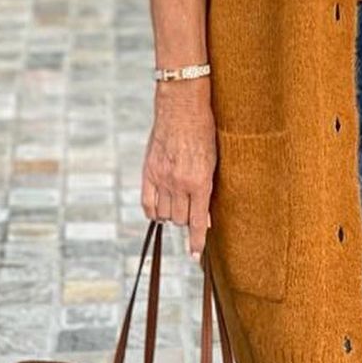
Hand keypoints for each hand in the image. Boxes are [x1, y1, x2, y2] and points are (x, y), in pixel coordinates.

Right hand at [143, 83, 215, 259]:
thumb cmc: (205, 132)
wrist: (182, 107)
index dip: (197, 242)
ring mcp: (161, 178)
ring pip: (164, 214)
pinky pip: (147, 203)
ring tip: (178, 206)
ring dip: (171, 216)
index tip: (195, 255)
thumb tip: (205, 217)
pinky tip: (159, 211)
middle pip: (179, 220)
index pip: (197, 222)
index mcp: (200, 182)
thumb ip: (207, 190)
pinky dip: (153, 211)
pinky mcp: (148, 172)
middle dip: (186, 221)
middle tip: (191, 213)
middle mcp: (179, 184)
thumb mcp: (214, 161)